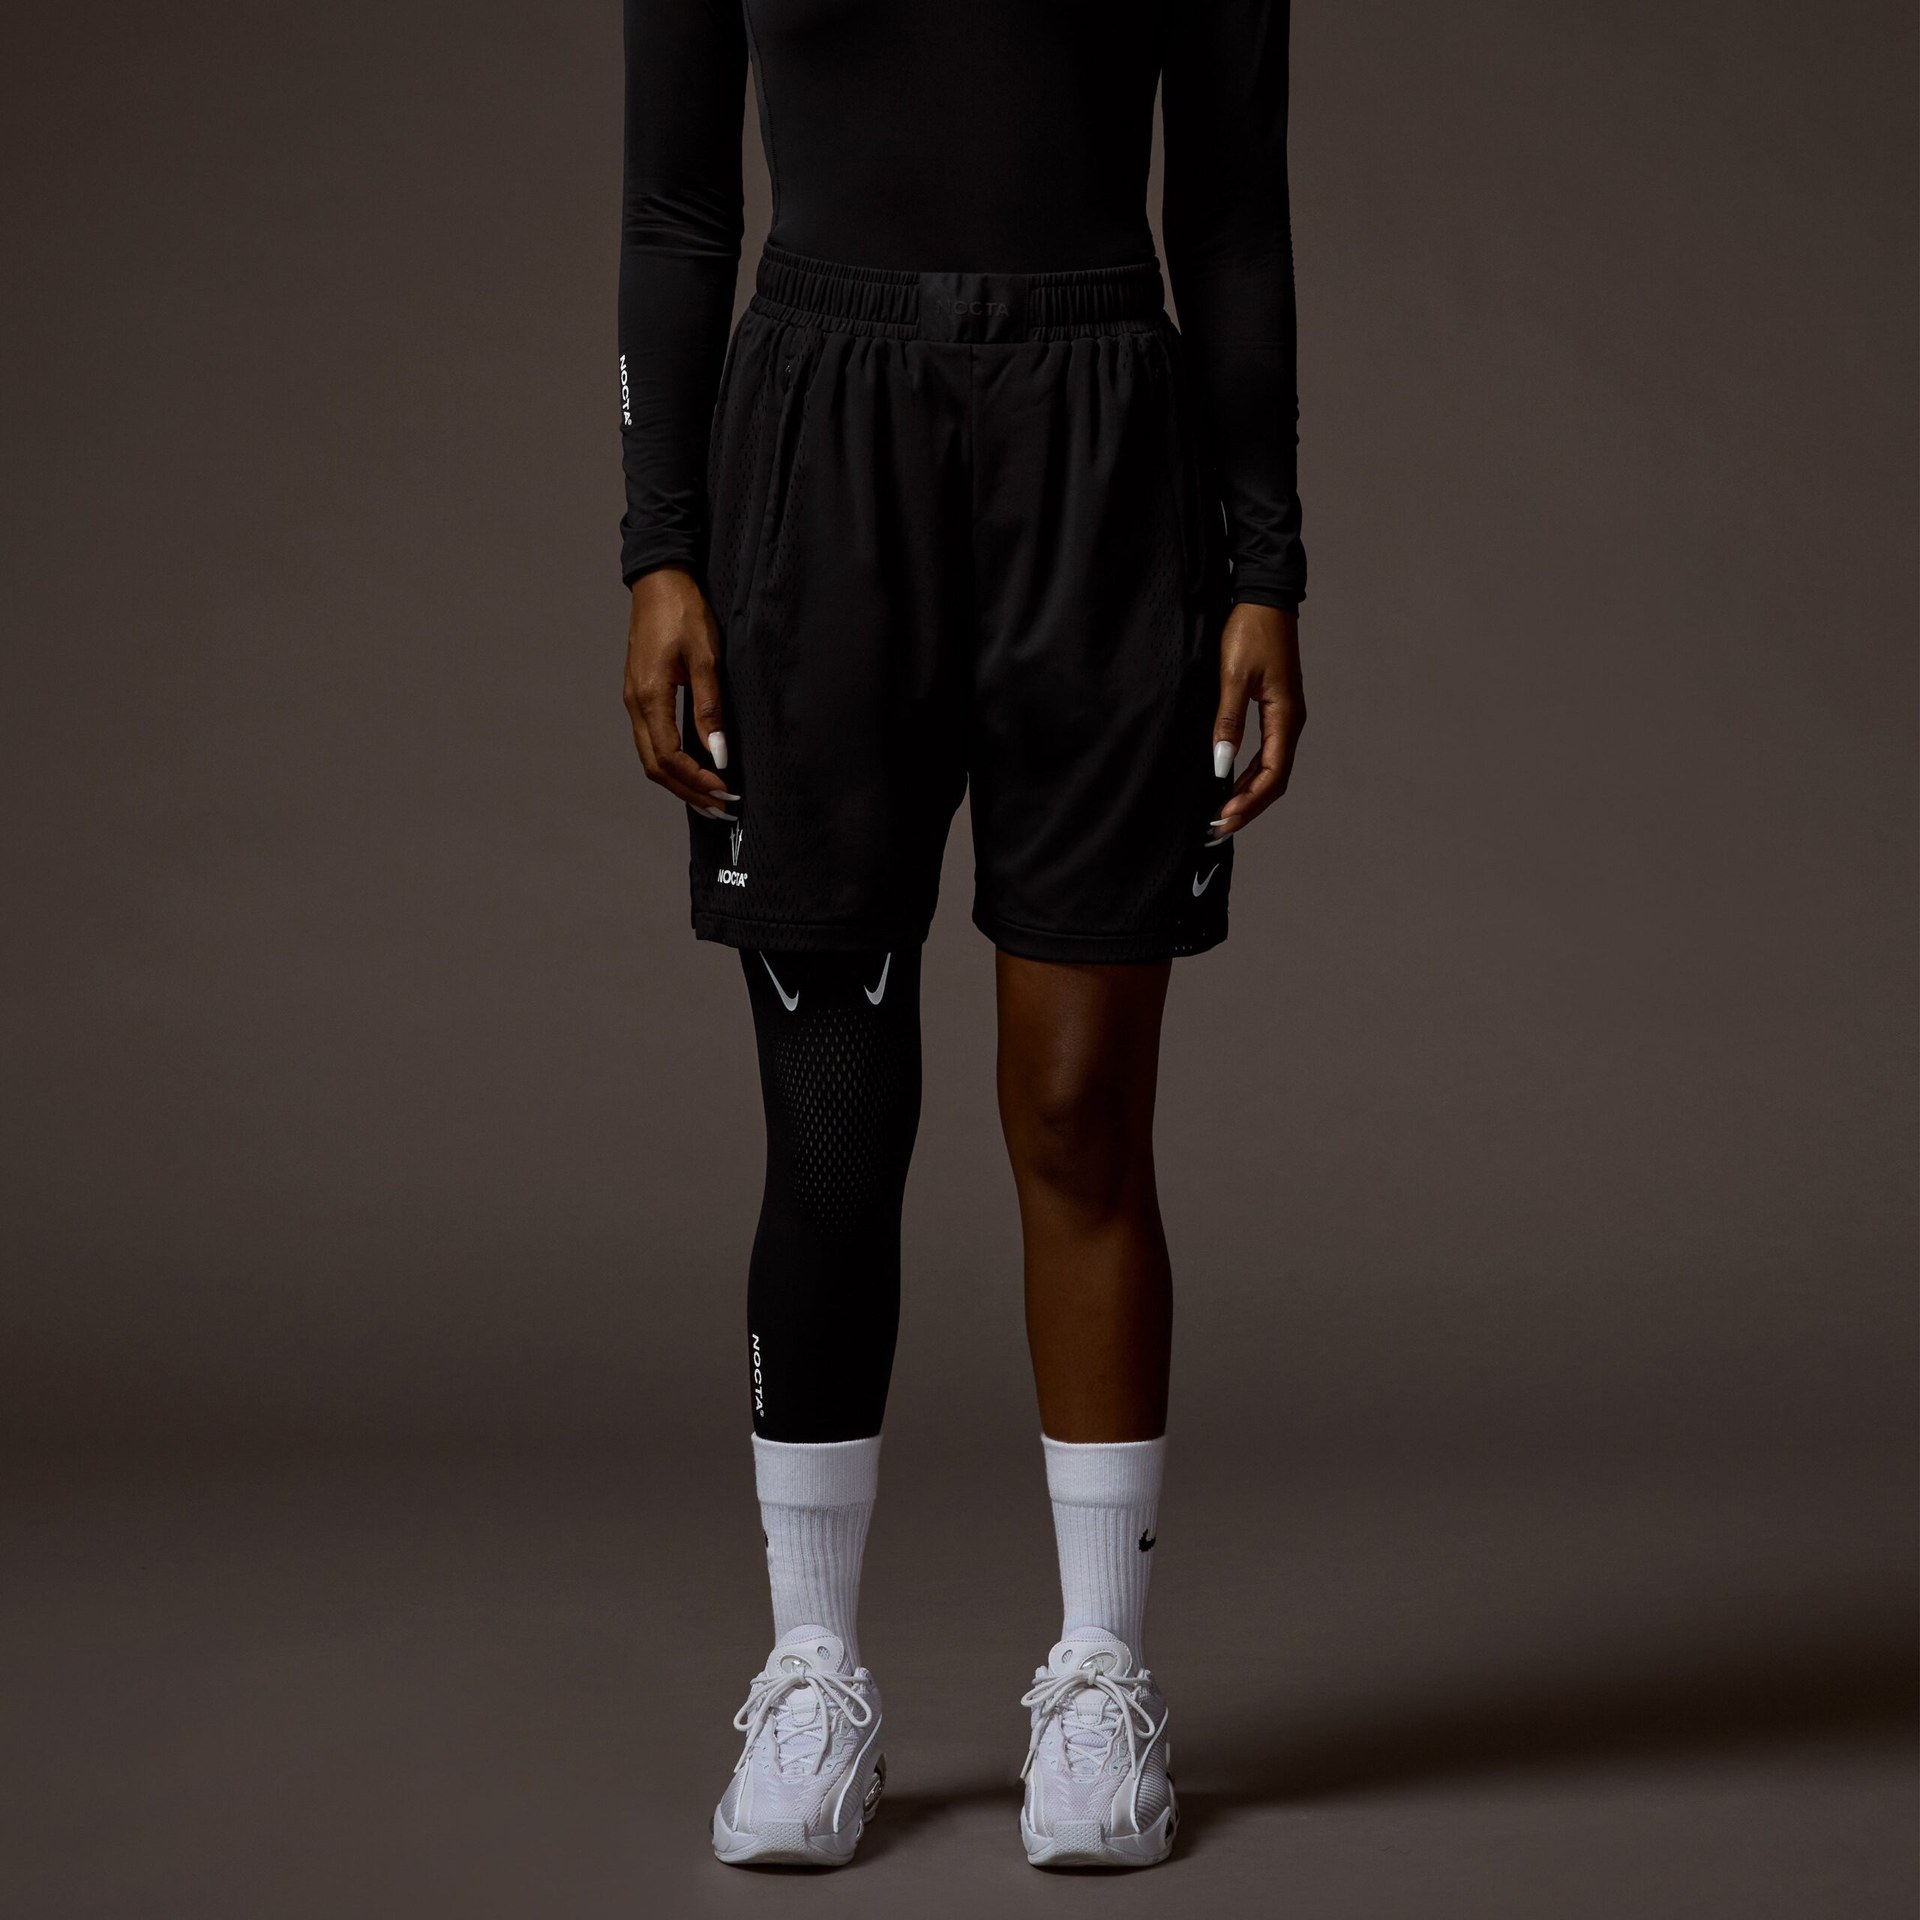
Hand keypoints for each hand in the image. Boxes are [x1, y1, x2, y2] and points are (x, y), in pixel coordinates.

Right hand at [623, 567, 737, 816]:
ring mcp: (634, 700)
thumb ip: (710, 709)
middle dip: (688, 792)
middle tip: (722, 809)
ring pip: (651, 757)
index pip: (669, 758)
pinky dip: (673, 763)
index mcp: (648, 697)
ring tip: (711, 796)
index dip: (697, 781)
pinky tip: (696, 768)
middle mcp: (635, 704)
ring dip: (680, 781)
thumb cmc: (684, 612)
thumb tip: (718, 754)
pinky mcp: (641, 695)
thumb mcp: (706, 659)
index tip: (726, 792)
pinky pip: (653, 740)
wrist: (660, 580)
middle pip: (655, 768)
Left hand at [1209, 602, 1304, 840]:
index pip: (1272, 775)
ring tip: (1219, 814)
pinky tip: (1227, 785)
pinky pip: (1265, 754)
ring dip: (1247, 794)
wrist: (1263, 597)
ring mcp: (1284, 717)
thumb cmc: (1249, 631)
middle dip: (1247, 807)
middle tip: (1216, 828)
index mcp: (1285, 716)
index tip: (1222, 818)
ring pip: (1270, 770)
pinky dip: (1247, 775)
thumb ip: (1228, 721)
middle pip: (1273, 780)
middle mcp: (1290, 722)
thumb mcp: (1233, 675)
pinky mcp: (1274, 710)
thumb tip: (1220, 764)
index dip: (1249, 802)